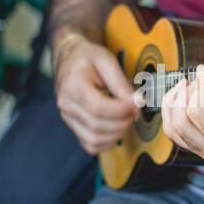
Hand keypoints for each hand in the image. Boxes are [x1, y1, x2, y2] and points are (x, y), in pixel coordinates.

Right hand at [54, 36, 139, 154]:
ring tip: (128, 118)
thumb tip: (136, 102)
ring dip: (118, 134)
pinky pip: (90, 145)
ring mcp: (68, 118)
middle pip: (98, 126)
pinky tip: (118, 129)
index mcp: (73, 86)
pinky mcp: (73, 126)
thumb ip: (121, 83)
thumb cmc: (88, 57)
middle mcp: (66, 105)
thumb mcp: (106, 60)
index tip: (137, 103)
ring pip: (94, 140)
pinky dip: (107, 143)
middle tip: (136, 110)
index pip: (98, 108)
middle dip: (123, 122)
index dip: (122, 110)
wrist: (69, 58)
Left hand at [161, 65, 203, 178]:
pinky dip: (172, 113)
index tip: (203, 71)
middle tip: (195, 80)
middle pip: (180, 122)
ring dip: (173, 103)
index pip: (199, 112)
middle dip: (183, 94)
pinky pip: (175, 133)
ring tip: (184, 86)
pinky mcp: (200, 149)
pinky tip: (179, 99)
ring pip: (172, 129)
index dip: (198, 87)